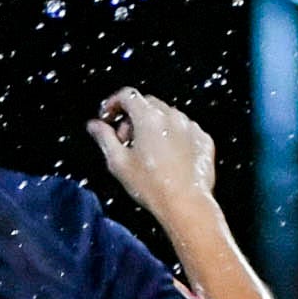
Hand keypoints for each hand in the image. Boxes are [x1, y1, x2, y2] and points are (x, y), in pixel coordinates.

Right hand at [86, 89, 218, 219]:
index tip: (108, 116)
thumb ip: (104, 138)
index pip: (128, 95)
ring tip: (147, 154)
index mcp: (148, 118)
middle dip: (133, 117)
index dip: (113, 102)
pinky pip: (184, 130)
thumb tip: (94, 125)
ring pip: (167, 116)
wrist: (186, 204)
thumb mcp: (118, 163)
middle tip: (124, 141)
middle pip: (148, 104)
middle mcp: (172, 116)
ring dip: (154, 127)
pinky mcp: (203, 139)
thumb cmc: (151, 186)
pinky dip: (173, 137)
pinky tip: (167, 159)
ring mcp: (190, 126)